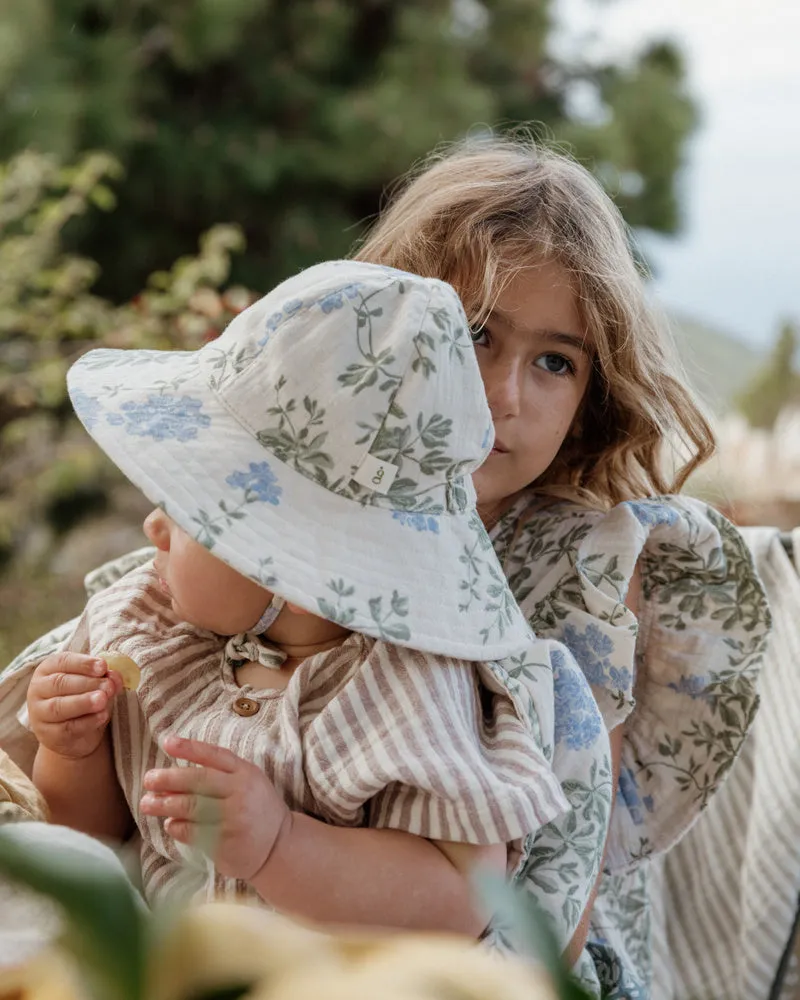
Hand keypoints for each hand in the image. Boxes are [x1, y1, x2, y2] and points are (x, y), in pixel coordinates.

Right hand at [27, 652, 123, 758]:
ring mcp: (40, 713)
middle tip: (108, 686)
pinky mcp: (48, 735)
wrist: (75, 734)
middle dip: (87, 683)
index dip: (83, 663)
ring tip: (103, 700)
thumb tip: (115, 676)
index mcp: (48, 669)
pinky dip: (87, 722)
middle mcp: (39, 689)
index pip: (62, 661)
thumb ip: (105, 678)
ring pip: (59, 707)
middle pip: (59, 683)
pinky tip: (102, 716)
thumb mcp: (96, 684)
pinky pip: (66, 728)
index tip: (103, 666)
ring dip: (83, 702)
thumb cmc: (84, 698)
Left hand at [140, 735, 289, 881]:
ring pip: (191, 807)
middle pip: (198, 781)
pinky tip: (170, 824)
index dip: (190, 748)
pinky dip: (177, 826)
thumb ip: (218, 775)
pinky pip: (193, 832)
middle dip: (168, 779)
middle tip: (148, 779)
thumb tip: (172, 777)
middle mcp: (241, 793)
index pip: (214, 756)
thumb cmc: (256, 809)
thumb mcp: (247, 782)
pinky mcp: (226, 842)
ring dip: (164, 804)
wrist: (280, 845)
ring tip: (147, 803)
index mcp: (246, 773)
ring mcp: (234, 818)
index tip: (166, 743)